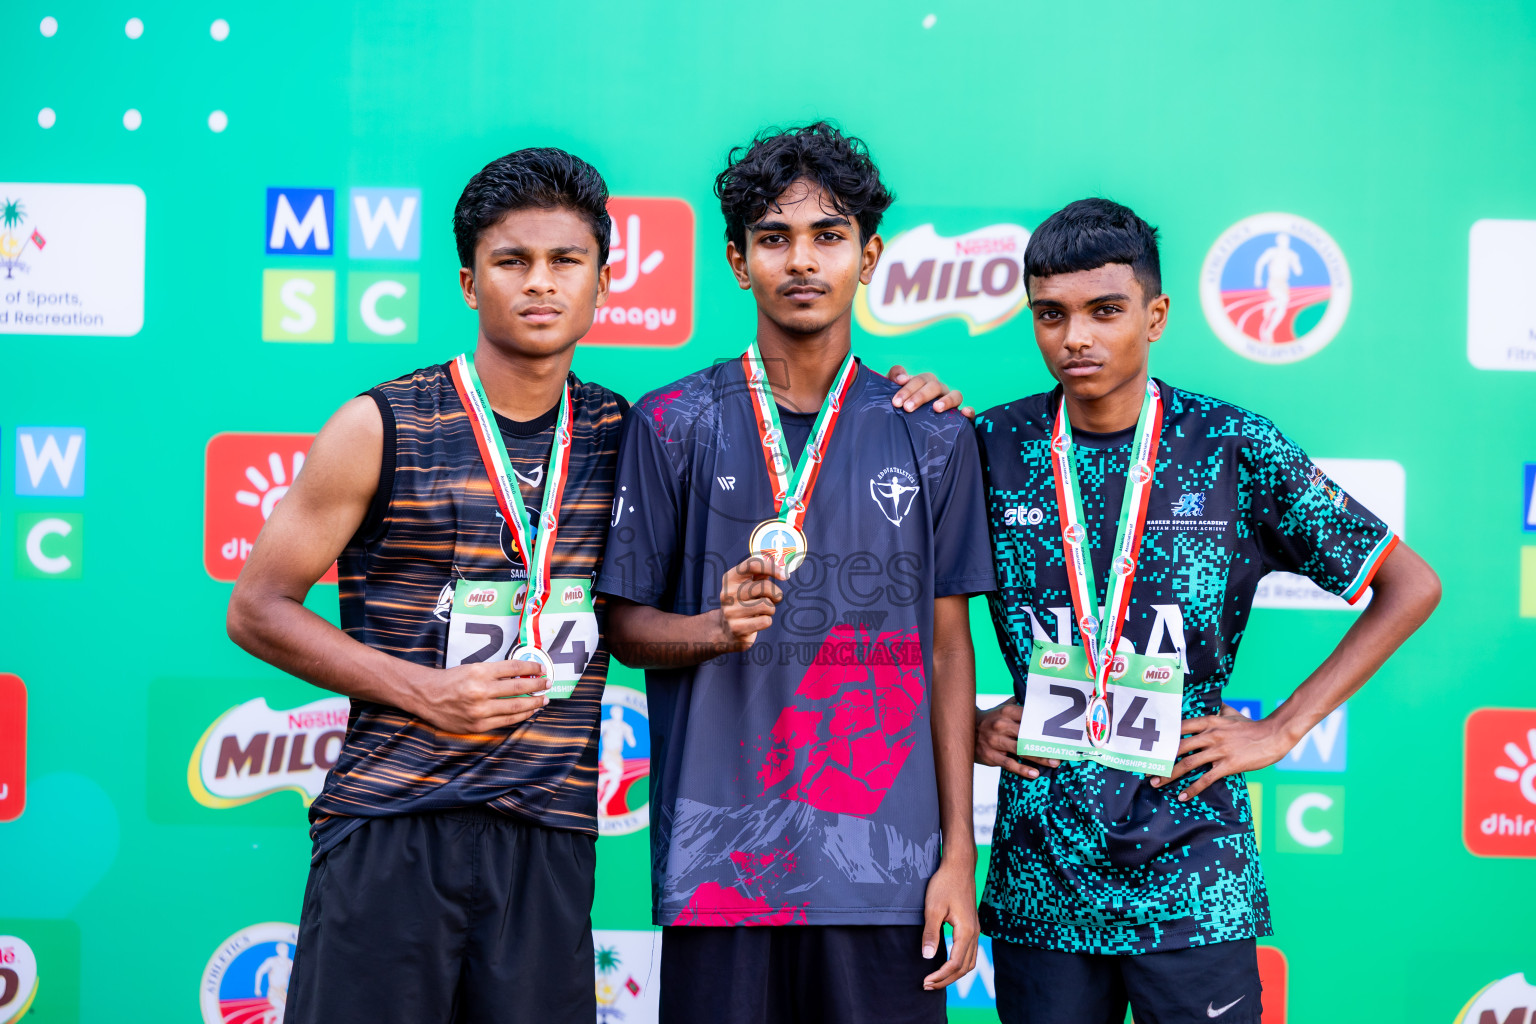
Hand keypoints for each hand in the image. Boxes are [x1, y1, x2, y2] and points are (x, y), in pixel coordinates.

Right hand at [405, 658, 549, 734]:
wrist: (428, 696)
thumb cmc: (452, 680)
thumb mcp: (473, 668)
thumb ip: (496, 672)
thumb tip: (523, 675)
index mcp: (480, 672)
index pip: (514, 668)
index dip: (532, 668)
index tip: (542, 669)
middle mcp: (480, 691)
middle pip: (518, 688)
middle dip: (538, 686)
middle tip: (548, 684)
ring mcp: (480, 710)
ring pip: (515, 707)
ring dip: (533, 703)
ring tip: (543, 700)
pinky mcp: (478, 725)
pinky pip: (506, 721)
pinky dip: (520, 716)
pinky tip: (528, 711)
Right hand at [715, 555, 785, 648]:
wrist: (726, 629)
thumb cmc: (743, 603)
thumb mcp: (747, 586)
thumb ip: (759, 574)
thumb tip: (778, 565)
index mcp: (730, 578)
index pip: (753, 564)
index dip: (772, 568)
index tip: (785, 575)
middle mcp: (728, 593)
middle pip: (764, 586)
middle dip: (776, 593)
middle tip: (775, 598)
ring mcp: (730, 611)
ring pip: (766, 605)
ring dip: (771, 609)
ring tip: (763, 611)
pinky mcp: (736, 628)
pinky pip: (765, 621)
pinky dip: (767, 621)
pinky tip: (758, 622)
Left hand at [886, 365, 973, 418]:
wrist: (909, 433)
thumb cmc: (902, 409)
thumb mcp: (895, 394)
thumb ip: (894, 379)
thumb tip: (900, 377)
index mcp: (925, 384)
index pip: (919, 380)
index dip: (908, 387)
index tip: (896, 401)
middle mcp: (940, 392)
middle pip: (935, 386)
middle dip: (920, 396)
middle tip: (907, 408)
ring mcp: (952, 403)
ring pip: (956, 395)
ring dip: (946, 400)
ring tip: (936, 408)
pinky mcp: (961, 418)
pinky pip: (970, 411)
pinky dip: (969, 410)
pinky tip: (964, 413)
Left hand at [921, 852, 978, 989]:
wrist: (959, 866)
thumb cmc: (944, 884)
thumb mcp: (933, 908)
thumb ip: (931, 933)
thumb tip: (927, 957)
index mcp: (966, 932)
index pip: (955, 964)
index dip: (940, 976)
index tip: (925, 981)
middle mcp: (974, 934)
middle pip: (964, 968)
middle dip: (946, 980)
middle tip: (927, 985)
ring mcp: (976, 930)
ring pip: (969, 962)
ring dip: (953, 974)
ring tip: (936, 979)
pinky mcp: (972, 926)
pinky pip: (970, 953)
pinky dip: (959, 965)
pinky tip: (946, 964)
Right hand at [975, 700, 1058, 778]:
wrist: (965, 730)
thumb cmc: (991, 720)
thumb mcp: (1002, 708)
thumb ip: (1020, 704)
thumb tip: (1039, 697)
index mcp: (1006, 712)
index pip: (1029, 717)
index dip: (1045, 724)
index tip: (1059, 730)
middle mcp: (1001, 725)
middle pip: (1027, 735)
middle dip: (1045, 743)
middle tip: (1061, 750)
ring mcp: (995, 741)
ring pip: (1021, 750)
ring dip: (1039, 757)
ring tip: (1054, 762)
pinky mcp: (991, 755)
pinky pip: (1009, 764)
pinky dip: (1022, 769)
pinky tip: (1034, 773)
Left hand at [1149, 710, 1294, 799]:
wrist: (1274, 735)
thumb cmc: (1253, 726)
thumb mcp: (1232, 713)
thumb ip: (1219, 709)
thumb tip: (1213, 702)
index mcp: (1209, 721)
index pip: (1179, 727)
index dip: (1163, 736)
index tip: (1149, 745)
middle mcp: (1210, 735)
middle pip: (1178, 747)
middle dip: (1160, 759)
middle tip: (1147, 768)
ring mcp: (1219, 750)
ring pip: (1188, 763)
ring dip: (1170, 774)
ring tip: (1156, 783)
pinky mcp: (1228, 764)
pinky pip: (1206, 778)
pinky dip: (1192, 788)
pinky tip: (1182, 796)